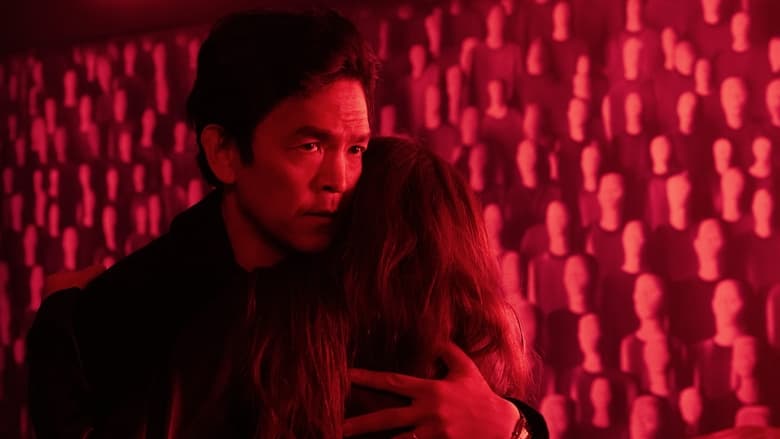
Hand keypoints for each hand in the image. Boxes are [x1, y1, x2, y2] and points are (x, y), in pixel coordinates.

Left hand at [343, 341, 519, 438]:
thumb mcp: (466, 369)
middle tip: (336, 427)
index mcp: (431, 390)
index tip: (345, 376)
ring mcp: (433, 435)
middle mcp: (429, 413)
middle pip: (386, 419)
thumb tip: (431, 333)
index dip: (367, 378)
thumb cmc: (481, 398)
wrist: (506, 430)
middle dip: (359, 424)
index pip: (392, 382)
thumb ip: (447, 350)